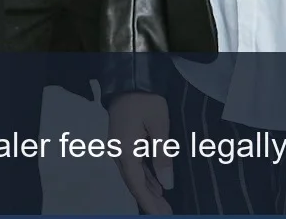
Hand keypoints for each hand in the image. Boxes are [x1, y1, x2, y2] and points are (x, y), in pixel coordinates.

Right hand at [109, 91, 173, 214]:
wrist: (128, 79)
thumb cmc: (145, 99)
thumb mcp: (159, 124)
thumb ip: (162, 154)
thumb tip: (167, 184)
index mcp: (125, 150)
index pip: (137, 184)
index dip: (149, 201)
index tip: (161, 214)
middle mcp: (118, 153)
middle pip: (134, 183)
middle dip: (150, 200)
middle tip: (166, 213)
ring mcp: (119, 147)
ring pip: (134, 175)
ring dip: (148, 190)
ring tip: (163, 204)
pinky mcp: (123, 142)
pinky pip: (134, 165)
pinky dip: (145, 177)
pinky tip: (156, 185)